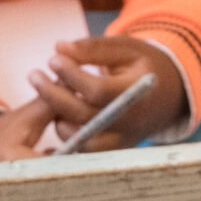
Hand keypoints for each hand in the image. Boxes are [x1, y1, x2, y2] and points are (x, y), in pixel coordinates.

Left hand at [28, 36, 187, 150]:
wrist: (167, 95)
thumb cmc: (141, 65)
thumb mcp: (125, 48)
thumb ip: (93, 48)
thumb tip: (58, 48)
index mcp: (139, 91)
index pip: (98, 90)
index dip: (71, 76)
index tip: (53, 59)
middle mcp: (132, 122)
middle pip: (84, 116)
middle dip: (53, 96)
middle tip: (34, 76)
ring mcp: (123, 141)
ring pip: (80, 139)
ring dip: (58, 117)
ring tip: (49, 93)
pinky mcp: (113, 151)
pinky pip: (83, 150)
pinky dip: (67, 134)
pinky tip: (58, 113)